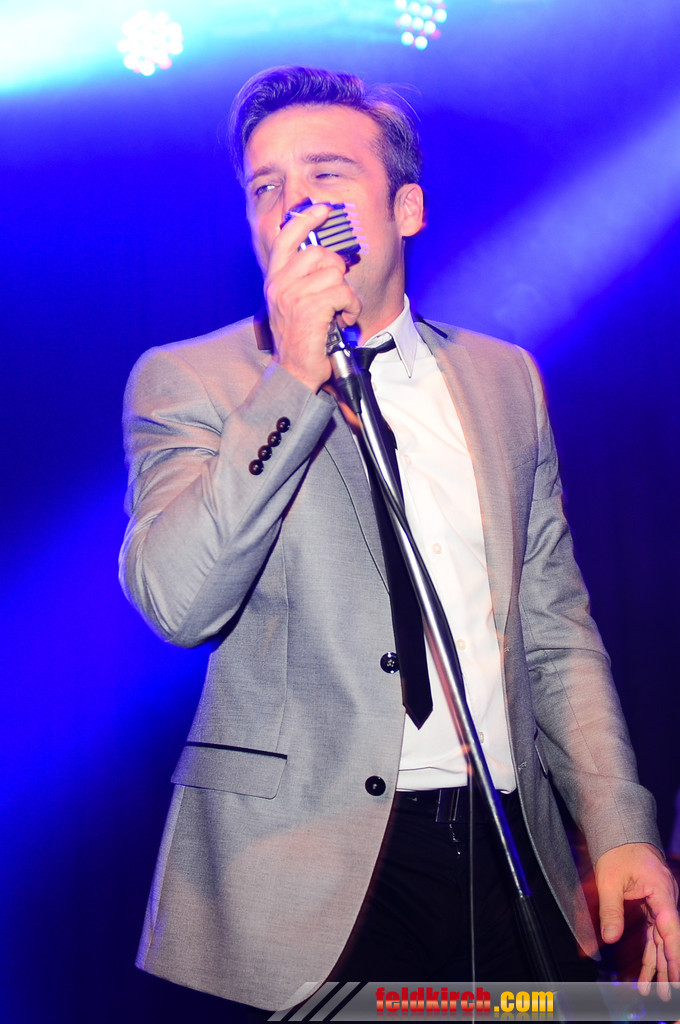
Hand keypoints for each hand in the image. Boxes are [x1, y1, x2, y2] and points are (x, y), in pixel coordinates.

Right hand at [264, 202, 361, 391]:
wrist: (294, 373)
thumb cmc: (300, 340)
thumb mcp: (293, 303)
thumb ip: (302, 278)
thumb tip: (327, 257)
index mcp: (275, 279)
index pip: (286, 237)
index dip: (306, 219)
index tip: (323, 209)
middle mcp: (279, 284)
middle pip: (319, 253)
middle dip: (337, 271)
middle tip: (338, 294)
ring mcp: (292, 296)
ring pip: (334, 273)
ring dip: (346, 294)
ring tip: (340, 312)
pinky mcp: (309, 309)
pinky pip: (343, 292)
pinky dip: (351, 307)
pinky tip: (343, 320)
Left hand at [595, 842, 679, 998]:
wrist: (622, 833)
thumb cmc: (617, 851)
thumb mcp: (609, 879)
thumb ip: (611, 909)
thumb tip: (609, 938)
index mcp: (662, 891)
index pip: (671, 929)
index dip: (675, 956)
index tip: (677, 979)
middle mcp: (666, 901)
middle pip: (670, 941)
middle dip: (671, 971)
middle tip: (668, 998)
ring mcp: (661, 906)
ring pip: (663, 942)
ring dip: (661, 968)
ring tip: (659, 994)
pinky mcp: (653, 909)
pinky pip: (655, 936)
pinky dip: (652, 955)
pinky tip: (648, 974)